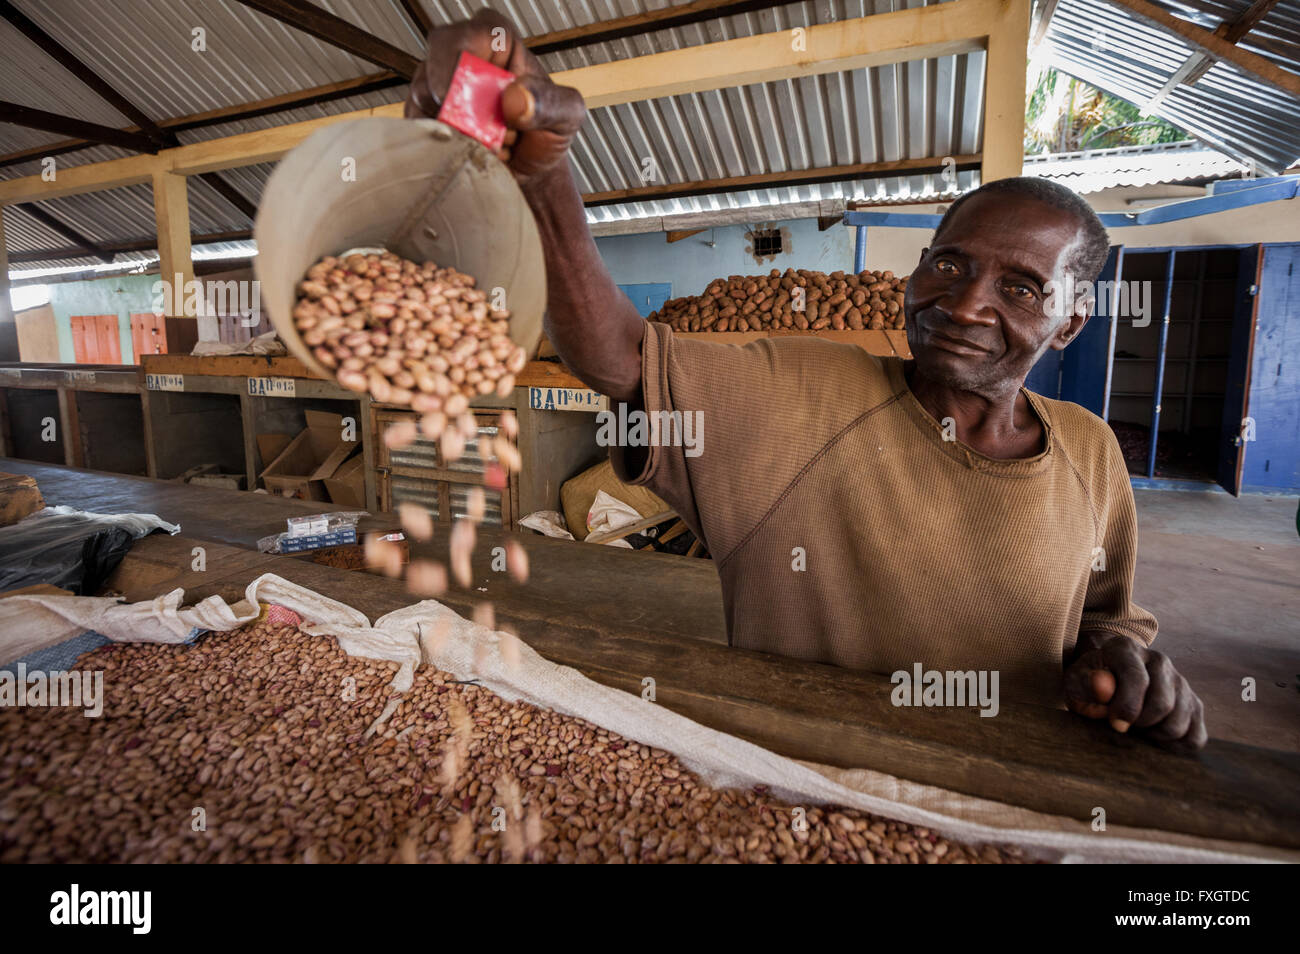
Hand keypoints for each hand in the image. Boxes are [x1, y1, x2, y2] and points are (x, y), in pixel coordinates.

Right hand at [404, 8, 586, 184]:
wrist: (533, 171)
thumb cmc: (547, 134)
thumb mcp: (567, 115)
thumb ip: (549, 103)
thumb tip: (514, 98)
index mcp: (497, 41)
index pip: (469, 34)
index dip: (460, 63)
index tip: (465, 97)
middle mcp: (462, 57)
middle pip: (435, 69)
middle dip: (457, 110)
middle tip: (485, 135)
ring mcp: (439, 87)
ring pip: (424, 104)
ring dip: (456, 135)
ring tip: (490, 146)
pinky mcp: (425, 116)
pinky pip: (420, 130)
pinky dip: (444, 149)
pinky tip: (472, 153)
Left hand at [1065, 633, 1206, 751]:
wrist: (1105, 683)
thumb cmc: (1088, 685)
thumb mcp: (1076, 682)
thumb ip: (1086, 684)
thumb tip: (1103, 688)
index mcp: (1126, 649)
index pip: (1137, 679)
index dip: (1125, 707)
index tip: (1114, 723)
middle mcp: (1159, 660)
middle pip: (1163, 704)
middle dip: (1140, 723)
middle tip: (1123, 726)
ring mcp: (1180, 682)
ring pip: (1180, 722)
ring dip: (1156, 736)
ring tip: (1137, 728)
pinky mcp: (1194, 704)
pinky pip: (1196, 736)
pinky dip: (1177, 746)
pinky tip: (1155, 738)